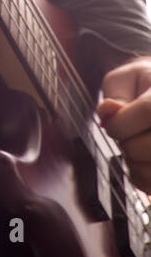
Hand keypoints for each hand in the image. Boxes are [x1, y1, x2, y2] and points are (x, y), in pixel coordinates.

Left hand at [96, 55, 150, 192]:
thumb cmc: (144, 87)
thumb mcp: (127, 79)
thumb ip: (116, 93)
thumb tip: (109, 111)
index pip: (148, 111)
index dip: (121, 123)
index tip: (112, 124)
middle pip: (148, 146)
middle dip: (126, 144)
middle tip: (127, 134)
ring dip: (133, 163)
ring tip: (137, 145)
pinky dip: (141, 177)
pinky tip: (143, 160)